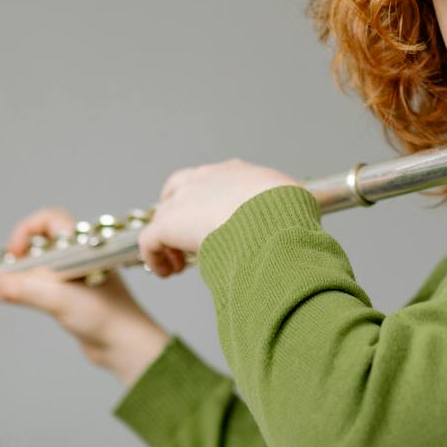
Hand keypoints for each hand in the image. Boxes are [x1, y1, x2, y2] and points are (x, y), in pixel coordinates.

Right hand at [0, 206, 169, 381]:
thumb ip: (19, 289)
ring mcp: (76, 276)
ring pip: (42, 263)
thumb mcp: (57, 299)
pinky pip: (46, 282)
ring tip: (15, 289)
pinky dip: (31, 287)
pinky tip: (26, 300)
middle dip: (21, 253)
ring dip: (25, 272)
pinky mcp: (73, 295)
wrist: (126, 347)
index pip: (48, 219)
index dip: (26, 231)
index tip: (14, 255)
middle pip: (41, 240)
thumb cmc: (104, 317)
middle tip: (11, 272)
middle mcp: (79, 257)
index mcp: (81, 247)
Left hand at [136, 158, 300, 276]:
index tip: (214, 225)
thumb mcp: (294, 205)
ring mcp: (184, 199)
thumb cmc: (289, 216)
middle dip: (179, 213)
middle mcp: (206, 178)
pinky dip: (156, 257)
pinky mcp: (167, 224)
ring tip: (177, 263)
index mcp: (237, 173)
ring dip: (168, 240)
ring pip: (163, 217)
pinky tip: (167, 272)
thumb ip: (285, 213)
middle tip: (186, 239)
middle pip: (179, 190)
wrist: (272, 221)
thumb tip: (295, 229)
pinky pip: (150, 241)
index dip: (208, 204)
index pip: (212, 181)